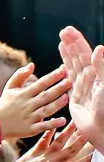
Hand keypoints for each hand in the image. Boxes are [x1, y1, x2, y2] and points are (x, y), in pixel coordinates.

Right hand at [0, 63, 70, 137]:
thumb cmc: (5, 103)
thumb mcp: (9, 87)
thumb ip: (20, 75)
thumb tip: (32, 65)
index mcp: (23, 94)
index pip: (41, 83)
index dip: (52, 77)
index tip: (63, 70)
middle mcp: (27, 105)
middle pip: (46, 96)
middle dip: (59, 88)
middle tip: (70, 82)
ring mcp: (29, 118)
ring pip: (46, 110)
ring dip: (58, 104)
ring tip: (68, 98)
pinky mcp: (30, 130)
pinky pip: (43, 126)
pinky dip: (53, 124)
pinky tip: (62, 120)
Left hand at [5, 120, 92, 161]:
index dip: (90, 158)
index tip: (99, 150)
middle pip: (73, 149)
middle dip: (84, 139)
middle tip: (92, 128)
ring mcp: (45, 155)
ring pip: (61, 140)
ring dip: (70, 130)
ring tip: (78, 120)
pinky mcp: (35, 150)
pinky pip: (44, 138)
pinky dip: (50, 129)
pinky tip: (55, 121)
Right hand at [59, 26, 103, 154]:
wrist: (102, 130)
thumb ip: (102, 67)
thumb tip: (99, 48)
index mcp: (96, 74)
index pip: (85, 53)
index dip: (76, 42)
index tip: (67, 31)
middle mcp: (90, 79)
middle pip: (79, 57)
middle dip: (71, 45)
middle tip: (63, 32)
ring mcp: (83, 89)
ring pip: (74, 68)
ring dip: (68, 56)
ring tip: (61, 43)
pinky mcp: (76, 99)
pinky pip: (69, 82)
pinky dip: (65, 73)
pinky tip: (62, 68)